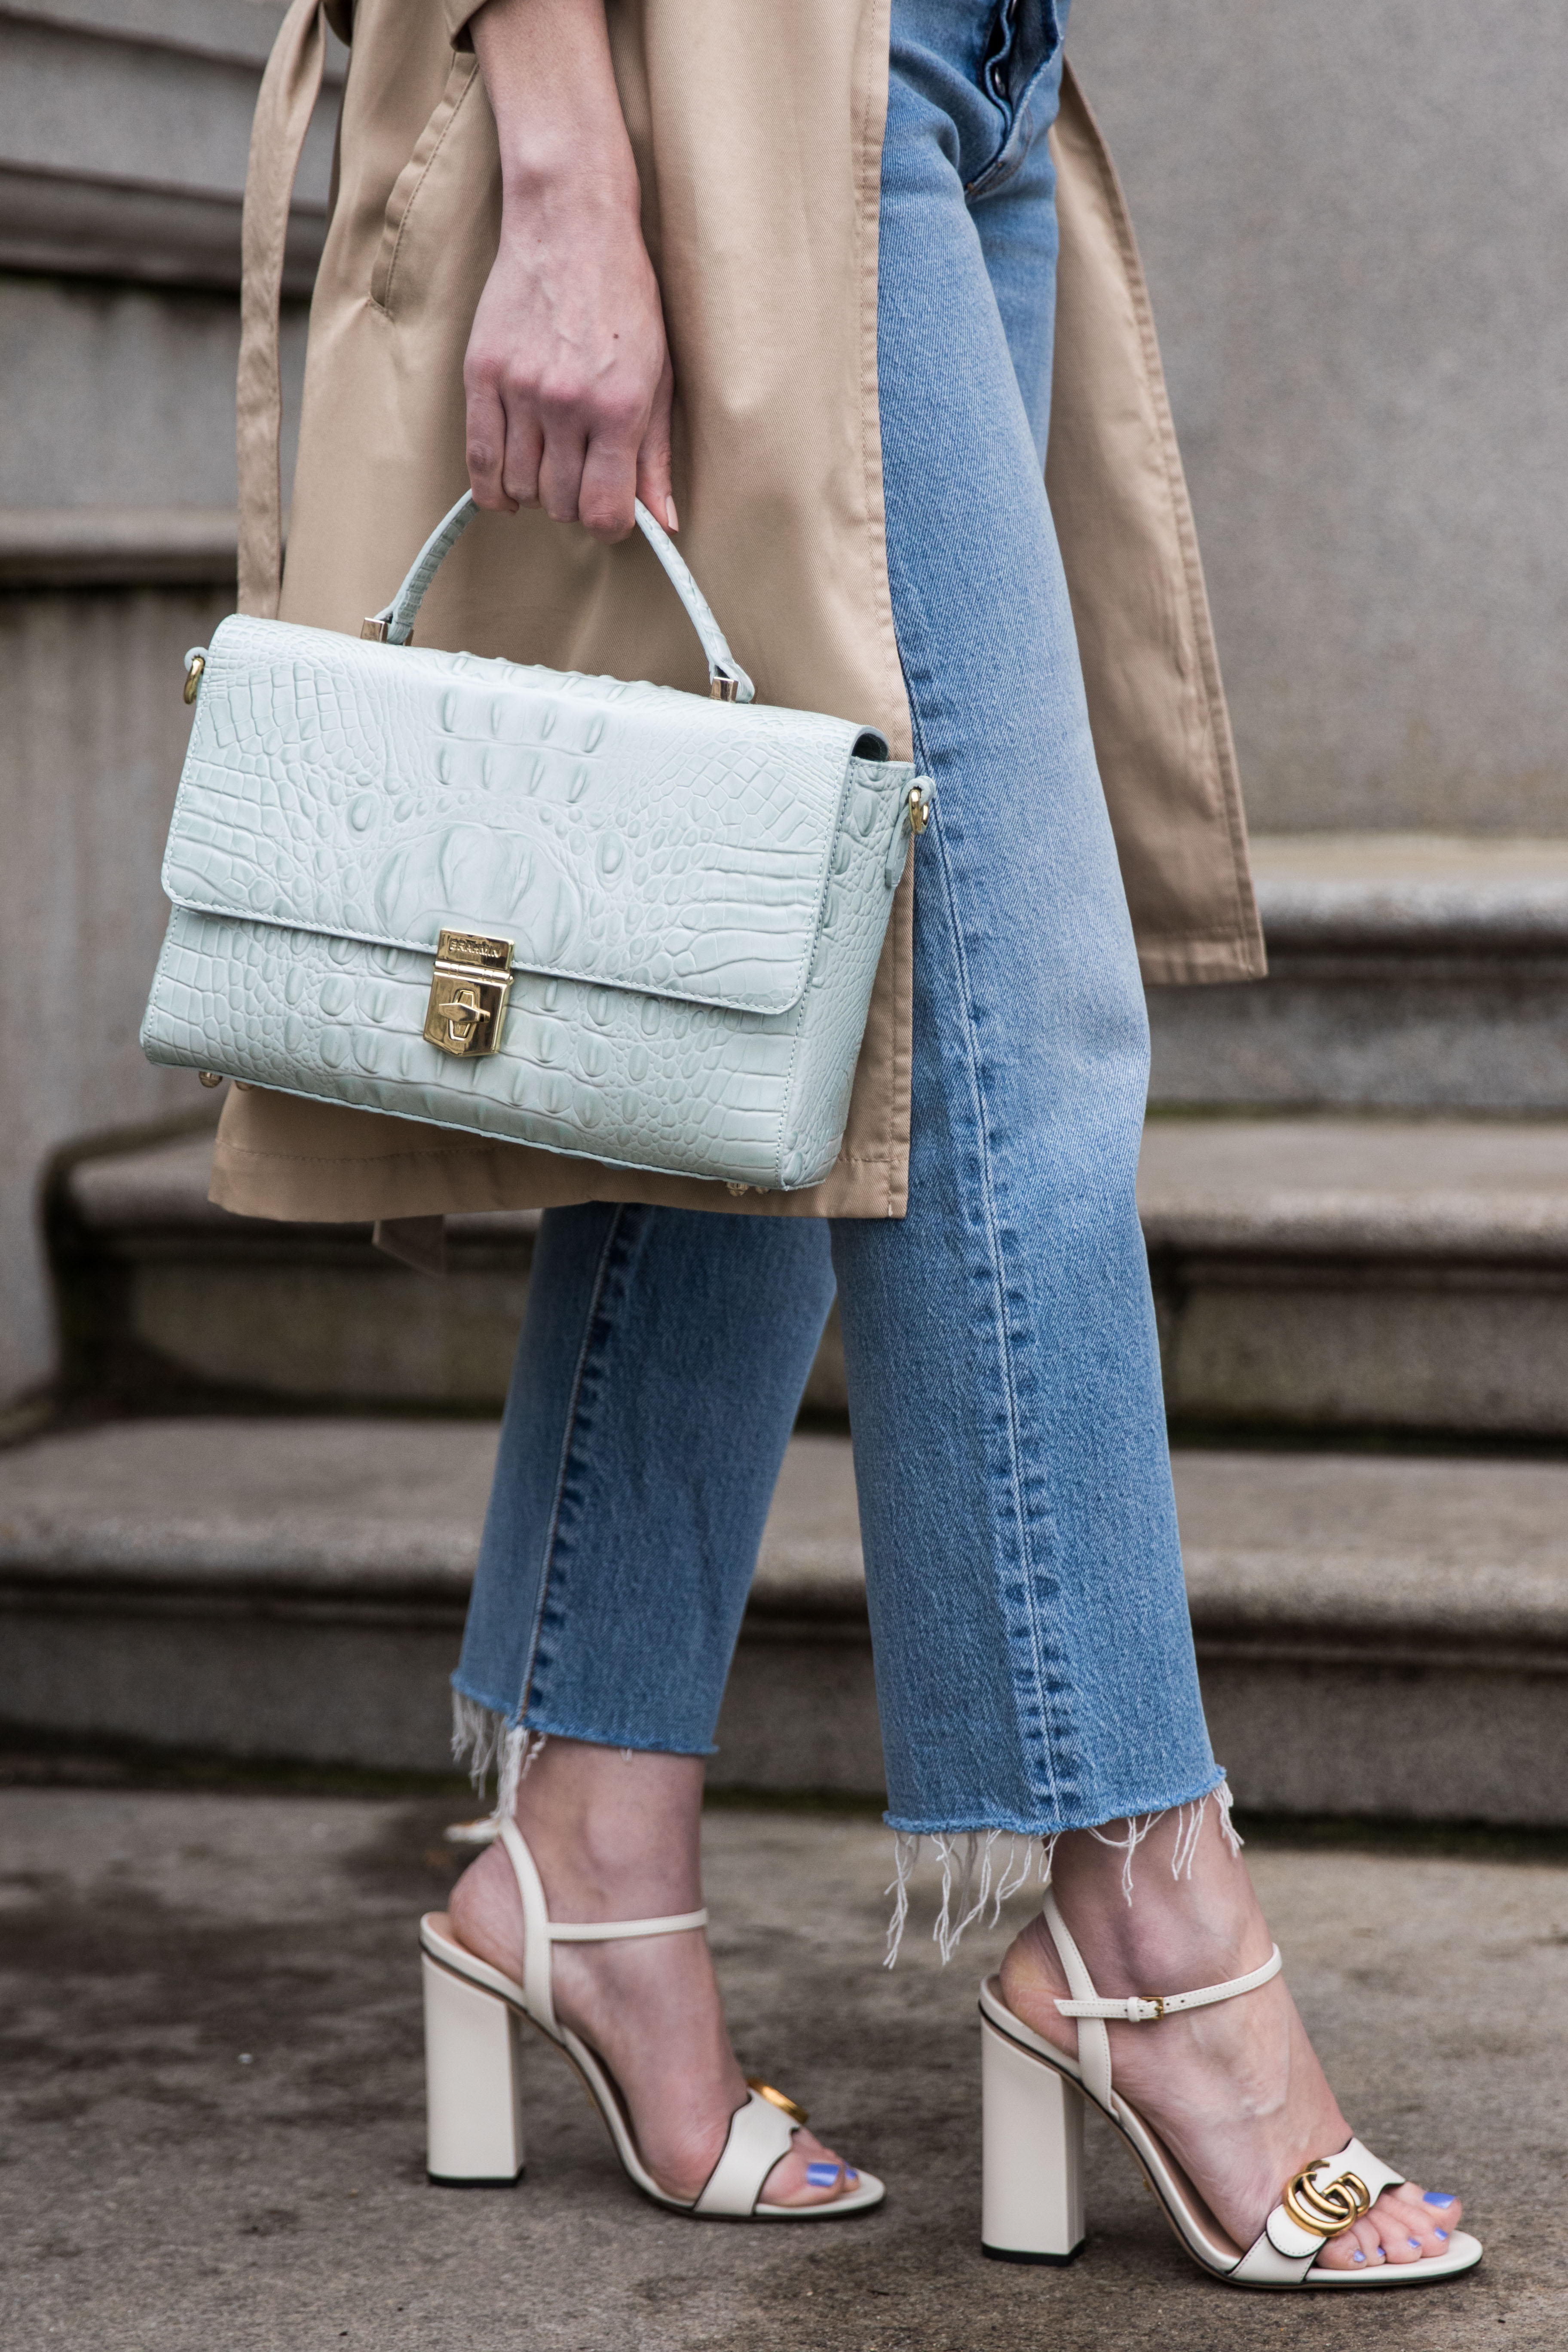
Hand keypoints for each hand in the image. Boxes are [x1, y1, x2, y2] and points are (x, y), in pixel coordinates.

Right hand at [465, 0, 674, 542]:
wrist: (570, 225)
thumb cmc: (626, 300)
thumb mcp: (659, 377)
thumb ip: (656, 456)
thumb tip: (664, 523)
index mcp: (618, 407)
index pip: (605, 511)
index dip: (611, 524)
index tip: (613, 513)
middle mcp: (566, 404)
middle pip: (560, 504)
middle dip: (574, 503)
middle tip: (583, 477)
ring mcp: (519, 390)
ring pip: (520, 487)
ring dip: (536, 489)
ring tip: (551, 463)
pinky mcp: (481, 374)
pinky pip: (478, 460)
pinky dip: (493, 486)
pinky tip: (508, 484)